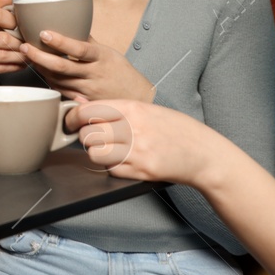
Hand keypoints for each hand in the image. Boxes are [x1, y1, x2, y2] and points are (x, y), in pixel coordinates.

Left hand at [18, 31, 155, 102]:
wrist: (135, 96)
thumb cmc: (119, 70)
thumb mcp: (107, 52)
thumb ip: (87, 40)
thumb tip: (69, 22)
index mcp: (101, 57)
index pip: (79, 49)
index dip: (60, 42)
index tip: (43, 33)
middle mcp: (94, 74)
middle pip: (63, 67)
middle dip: (40, 57)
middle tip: (24, 47)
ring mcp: (88, 90)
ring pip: (58, 80)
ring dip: (40, 69)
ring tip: (27, 56)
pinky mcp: (83, 102)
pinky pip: (61, 91)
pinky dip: (48, 82)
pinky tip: (40, 73)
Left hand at [69, 99, 224, 184]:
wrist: (204, 153)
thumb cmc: (176, 129)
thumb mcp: (147, 110)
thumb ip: (115, 108)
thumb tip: (80, 104)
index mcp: (134, 108)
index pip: (89, 110)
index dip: (73, 117)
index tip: (71, 122)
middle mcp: (133, 128)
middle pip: (87, 133)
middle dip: (85, 137)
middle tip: (94, 137)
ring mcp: (137, 151)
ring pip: (95, 153)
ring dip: (97, 153)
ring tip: (110, 150)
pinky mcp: (141, 171)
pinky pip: (111, 169)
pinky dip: (112, 166)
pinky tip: (125, 161)